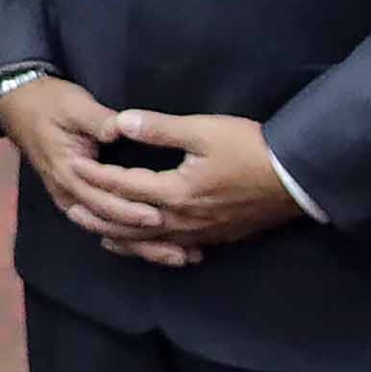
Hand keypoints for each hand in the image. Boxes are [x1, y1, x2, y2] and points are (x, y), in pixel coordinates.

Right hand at [0, 74, 198, 267]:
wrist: (18, 105)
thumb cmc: (48, 102)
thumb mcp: (74, 105)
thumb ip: (98, 120)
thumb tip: (121, 128)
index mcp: (68, 172)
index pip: (101, 199)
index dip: (129, 210)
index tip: (158, 216)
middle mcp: (68, 193)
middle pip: (108, 224)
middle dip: (144, 239)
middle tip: (180, 248)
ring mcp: (71, 199)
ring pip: (108, 232)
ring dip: (142, 247)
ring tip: (178, 258)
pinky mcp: (78, 199)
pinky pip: (104, 226)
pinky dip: (129, 241)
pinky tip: (155, 249)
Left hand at [67, 109, 305, 256]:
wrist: (299, 178)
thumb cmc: (251, 149)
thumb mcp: (203, 131)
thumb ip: (159, 129)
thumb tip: (120, 122)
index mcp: (175, 192)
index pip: (124, 186)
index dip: (97, 176)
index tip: (73, 165)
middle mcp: (184, 220)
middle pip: (132, 222)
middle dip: (100, 216)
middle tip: (71, 210)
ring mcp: (202, 233)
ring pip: (153, 241)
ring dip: (124, 238)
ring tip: (100, 235)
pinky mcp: (218, 237)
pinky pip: (178, 248)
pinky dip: (156, 249)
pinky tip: (153, 248)